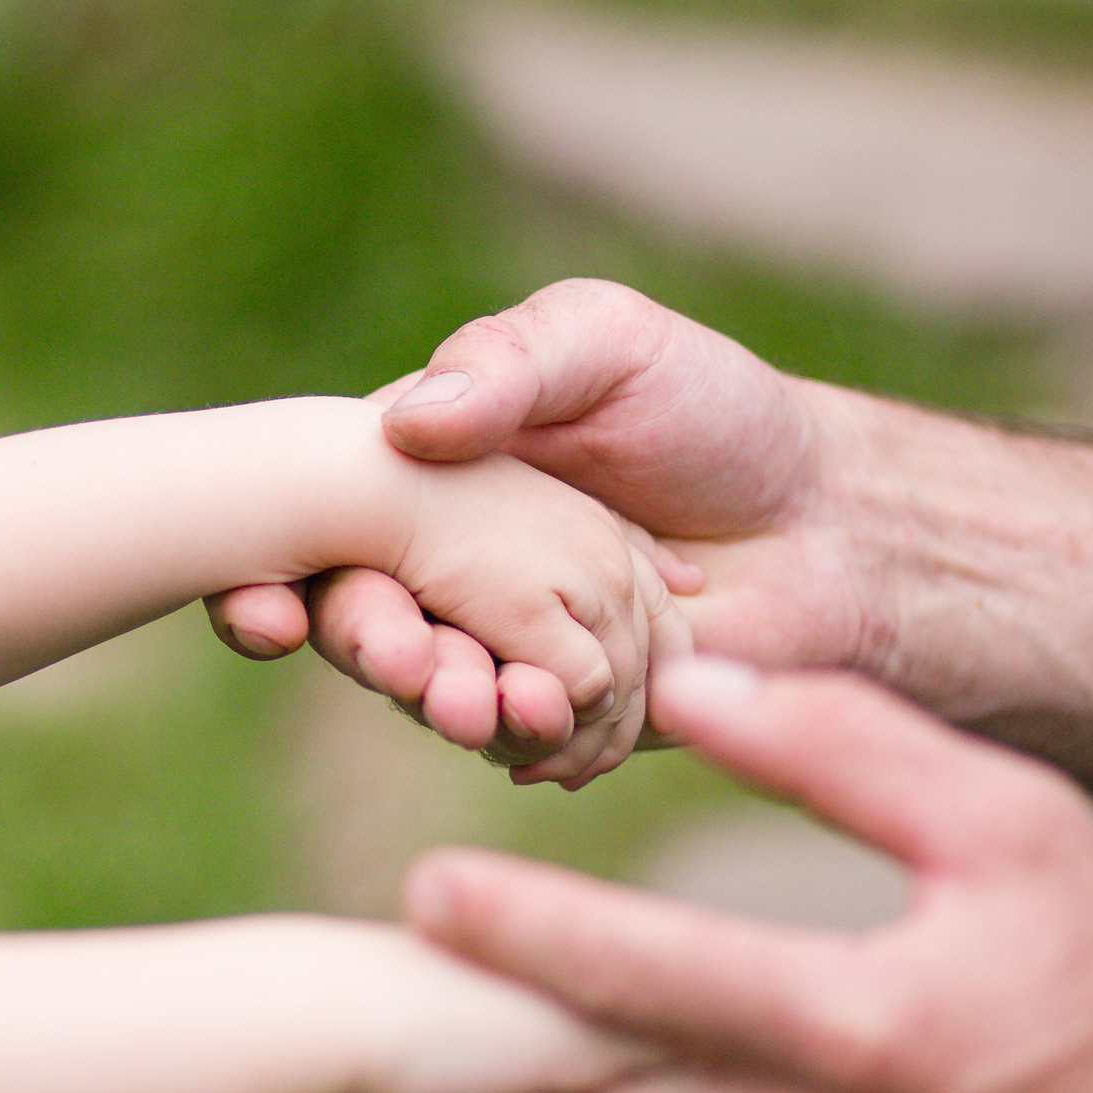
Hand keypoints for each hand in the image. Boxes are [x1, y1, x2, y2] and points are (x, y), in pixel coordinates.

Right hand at [207, 283, 878, 770]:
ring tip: (471, 704)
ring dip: (438, 705)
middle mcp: (448, 572)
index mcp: (429, 479)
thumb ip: (513, 363)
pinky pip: (523, 747)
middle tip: (401, 657)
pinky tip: (534, 744)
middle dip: (368, 648)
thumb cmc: (713, 409)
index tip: (261, 608)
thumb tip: (410, 417)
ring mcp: (505, 650)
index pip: (317, 531)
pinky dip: (519, 748)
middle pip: (363, 624)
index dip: (268, 575)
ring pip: (434, 693)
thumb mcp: (607, 344)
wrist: (830, 517)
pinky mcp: (569, 720)